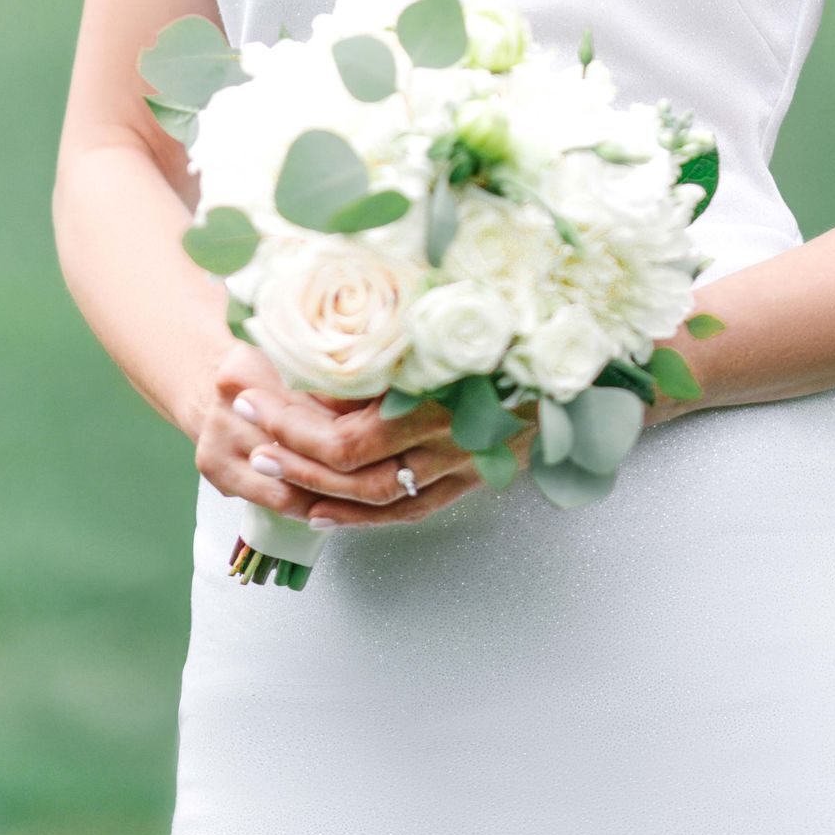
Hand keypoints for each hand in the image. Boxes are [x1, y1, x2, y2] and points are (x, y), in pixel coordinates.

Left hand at [194, 341, 532, 526]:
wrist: (585, 347)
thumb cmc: (513, 316)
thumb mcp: (442, 317)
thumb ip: (384, 342)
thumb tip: (314, 357)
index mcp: (439, 397)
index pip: (344, 436)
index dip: (290, 424)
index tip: (251, 396)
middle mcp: (451, 440)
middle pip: (352, 471)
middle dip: (291, 453)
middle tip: (248, 433)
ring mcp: (467, 464)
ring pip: (377, 500)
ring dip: (317, 489)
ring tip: (272, 470)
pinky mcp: (477, 476)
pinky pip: (412, 510)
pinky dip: (362, 518)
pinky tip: (324, 512)